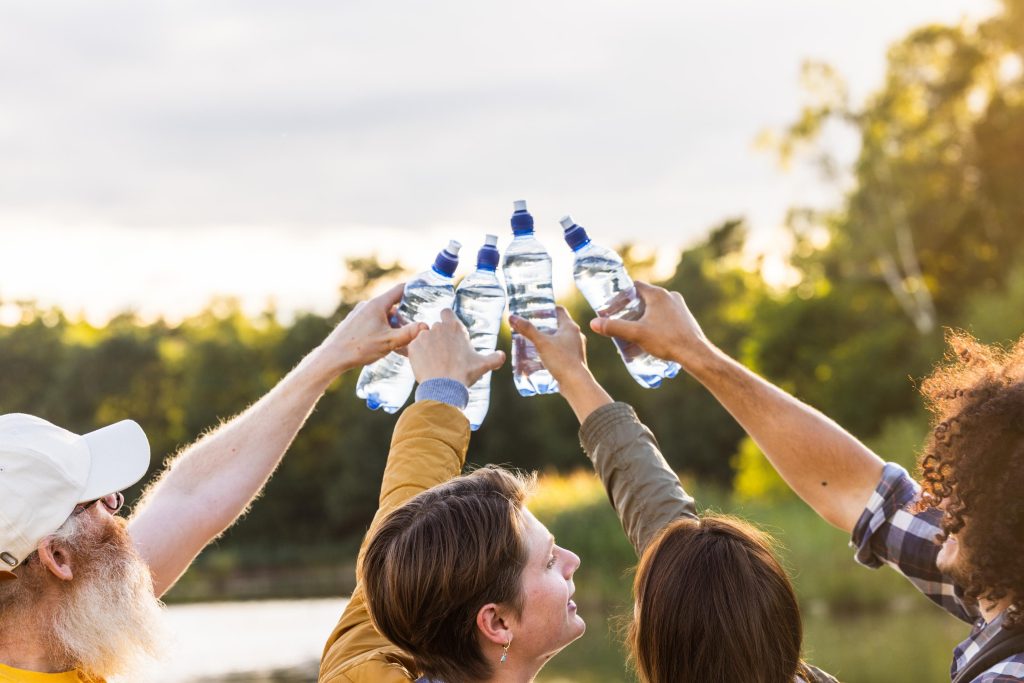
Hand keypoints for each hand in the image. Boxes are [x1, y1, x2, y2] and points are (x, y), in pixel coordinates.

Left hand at [320, 283, 427, 373]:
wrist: (332, 357)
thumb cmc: (359, 348)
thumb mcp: (389, 342)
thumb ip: (409, 334)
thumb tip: (426, 327)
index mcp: (376, 305)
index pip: (399, 290)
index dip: (413, 289)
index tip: (423, 291)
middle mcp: (366, 306)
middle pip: (391, 305)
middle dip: (403, 316)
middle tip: (412, 328)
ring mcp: (358, 314)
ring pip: (381, 315)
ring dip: (391, 325)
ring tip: (397, 341)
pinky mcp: (352, 323)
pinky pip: (371, 322)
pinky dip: (380, 329)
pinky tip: (381, 344)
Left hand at [408, 309, 505, 386]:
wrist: (444, 387)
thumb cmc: (464, 373)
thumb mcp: (483, 365)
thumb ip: (495, 358)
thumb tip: (502, 356)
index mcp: (454, 327)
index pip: (446, 312)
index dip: (446, 320)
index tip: (448, 331)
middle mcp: (438, 327)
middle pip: (435, 327)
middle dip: (437, 337)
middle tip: (443, 353)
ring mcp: (423, 336)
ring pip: (423, 337)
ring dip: (426, 345)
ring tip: (432, 361)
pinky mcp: (413, 347)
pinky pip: (413, 348)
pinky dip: (417, 355)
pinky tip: (424, 365)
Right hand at [508, 307, 589, 384]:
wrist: (575, 384)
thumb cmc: (562, 360)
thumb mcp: (541, 343)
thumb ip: (527, 330)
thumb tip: (513, 318)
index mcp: (570, 327)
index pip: (559, 310)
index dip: (547, 309)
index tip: (535, 311)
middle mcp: (576, 336)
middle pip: (558, 325)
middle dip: (544, 325)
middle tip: (530, 327)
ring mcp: (576, 348)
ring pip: (560, 339)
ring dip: (548, 339)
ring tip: (534, 342)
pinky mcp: (574, 360)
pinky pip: (561, 351)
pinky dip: (552, 351)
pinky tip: (542, 357)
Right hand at [589, 281, 709, 366]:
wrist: (695, 353)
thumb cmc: (667, 341)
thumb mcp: (636, 334)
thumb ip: (614, 327)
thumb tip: (593, 323)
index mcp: (658, 294)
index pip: (634, 287)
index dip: (620, 295)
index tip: (612, 306)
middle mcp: (670, 296)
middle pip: (644, 298)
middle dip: (630, 309)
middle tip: (619, 320)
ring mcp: (679, 307)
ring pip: (655, 308)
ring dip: (643, 317)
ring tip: (633, 331)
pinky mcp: (685, 318)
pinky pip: (665, 316)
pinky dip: (655, 323)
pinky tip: (650, 337)